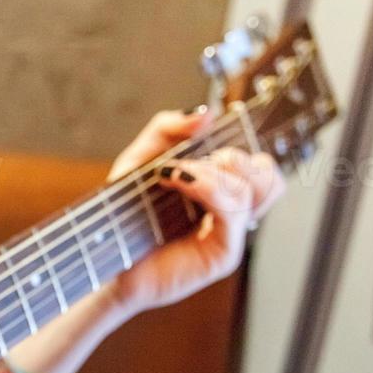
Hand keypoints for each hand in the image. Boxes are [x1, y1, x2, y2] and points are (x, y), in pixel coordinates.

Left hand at [106, 109, 284, 316]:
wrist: (104, 257)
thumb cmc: (123, 216)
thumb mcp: (138, 161)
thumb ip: (167, 130)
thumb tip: (206, 114)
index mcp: (221, 192)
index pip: (260, 164)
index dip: (242, 142)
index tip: (206, 138)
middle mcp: (231, 213)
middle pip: (268, 175)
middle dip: (233, 156)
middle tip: (191, 161)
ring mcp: (230, 234)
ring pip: (255, 189)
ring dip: (216, 171)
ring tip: (178, 173)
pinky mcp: (223, 254)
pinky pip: (233, 212)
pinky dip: (207, 187)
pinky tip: (177, 180)